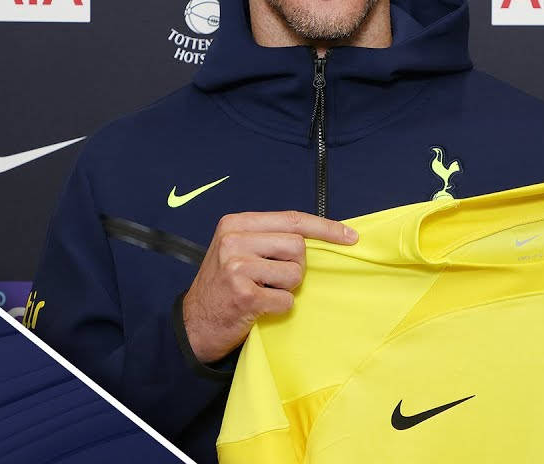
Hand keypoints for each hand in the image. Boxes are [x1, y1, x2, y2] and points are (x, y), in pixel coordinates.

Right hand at [181, 211, 358, 362]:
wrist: (193, 324)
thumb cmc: (223, 286)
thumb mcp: (238, 250)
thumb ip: (270, 238)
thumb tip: (320, 237)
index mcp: (236, 224)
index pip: (292, 219)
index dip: (325, 227)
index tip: (350, 236)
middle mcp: (234, 241)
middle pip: (298, 246)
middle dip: (297, 266)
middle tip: (275, 279)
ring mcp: (238, 268)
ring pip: (295, 273)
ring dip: (287, 289)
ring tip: (264, 292)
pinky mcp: (245, 295)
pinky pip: (286, 300)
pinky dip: (279, 308)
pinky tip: (260, 308)